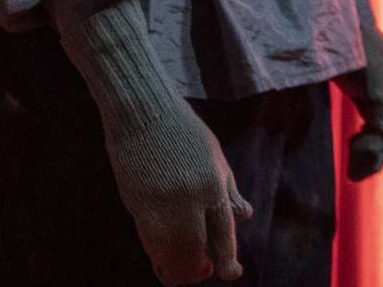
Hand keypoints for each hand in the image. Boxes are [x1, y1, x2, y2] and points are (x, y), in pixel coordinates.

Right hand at [101, 103, 251, 283]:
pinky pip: (149, 241)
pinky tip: (163, 260)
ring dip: (177, 268)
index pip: (223, 231)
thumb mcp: (214, 157)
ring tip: (183, 273)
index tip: (230, 274)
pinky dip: (158, 255)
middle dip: (199, 268)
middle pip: (196, 247)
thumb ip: (228, 189)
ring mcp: (162, 202)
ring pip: (170, 251)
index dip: (226, 258)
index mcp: (213, 183)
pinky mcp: (137, 204)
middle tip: (203, 273)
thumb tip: (245, 217)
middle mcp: (190, 196)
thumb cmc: (183, 133)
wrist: (144, 112)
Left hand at [336, 28, 382, 180]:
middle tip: (369, 174)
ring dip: (371, 147)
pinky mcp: (367, 98)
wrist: (340, 37)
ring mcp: (382, 98)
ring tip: (357, 164)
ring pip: (381, 131)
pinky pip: (370, 125)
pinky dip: (363, 136)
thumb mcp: (376, 87)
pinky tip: (355, 143)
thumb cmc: (363, 58)